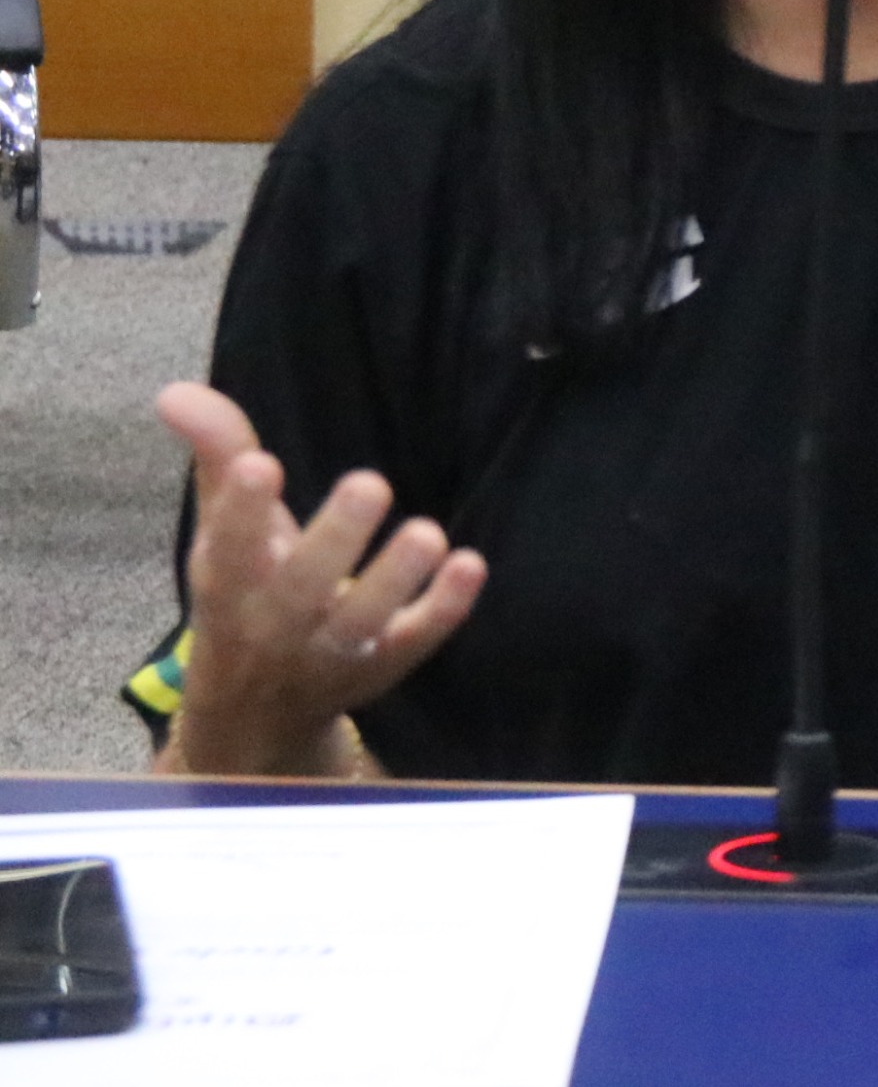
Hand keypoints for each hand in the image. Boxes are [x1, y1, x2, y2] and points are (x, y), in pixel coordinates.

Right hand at [154, 381, 482, 777]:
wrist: (255, 717)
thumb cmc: (244, 595)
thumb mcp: (223, 532)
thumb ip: (217, 455)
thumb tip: (176, 390)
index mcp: (228, 585)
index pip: (227, 549)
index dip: (241, 511)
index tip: (261, 463)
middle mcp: (275, 624)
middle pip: (301, 587)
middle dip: (335, 539)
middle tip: (370, 483)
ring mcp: (330, 652)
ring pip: (362, 622)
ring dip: (395, 580)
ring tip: (428, 533)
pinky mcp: (382, 666)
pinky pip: (414, 642)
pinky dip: (444, 609)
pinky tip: (471, 563)